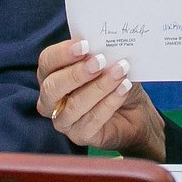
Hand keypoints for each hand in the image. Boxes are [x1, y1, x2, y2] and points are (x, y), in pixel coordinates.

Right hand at [36, 39, 165, 160]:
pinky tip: (123, 90)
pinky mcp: (79, 136)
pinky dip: (109, 103)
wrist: (135, 111)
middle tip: (100, 61)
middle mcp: (51, 99)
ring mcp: (63, 120)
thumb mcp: (109, 61)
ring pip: (74, 105)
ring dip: (99, 87)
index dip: (63, 53)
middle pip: (52, 87)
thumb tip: (102, 44)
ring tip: (120, 73)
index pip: (47, 61)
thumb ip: (101, 52)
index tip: (85, 45)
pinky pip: (91, 120)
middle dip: (77, 73)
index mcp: (51, 74)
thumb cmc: (115, 80)